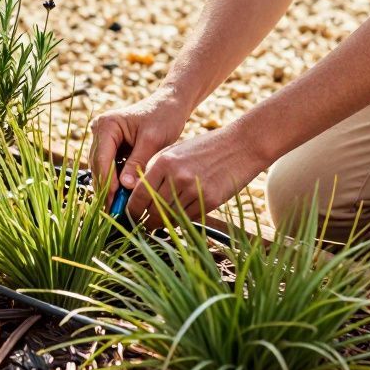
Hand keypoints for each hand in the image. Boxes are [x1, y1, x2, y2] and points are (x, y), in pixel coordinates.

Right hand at [88, 87, 190, 206]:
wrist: (170, 105)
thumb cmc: (164, 118)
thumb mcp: (152, 141)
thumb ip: (137, 163)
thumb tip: (126, 187)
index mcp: (106, 125)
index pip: (102, 159)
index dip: (108, 183)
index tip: (115, 203)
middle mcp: (99, 130)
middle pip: (98, 166)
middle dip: (107, 189)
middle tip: (115, 212)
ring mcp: (103, 138)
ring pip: (102, 169)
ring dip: (110, 187)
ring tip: (119, 208)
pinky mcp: (111, 146)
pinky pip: (110, 167)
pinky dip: (116, 181)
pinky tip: (124, 197)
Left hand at [124, 121, 269, 226]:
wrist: (240, 145)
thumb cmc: (204, 148)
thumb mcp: (175, 152)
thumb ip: (156, 171)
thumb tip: (138, 195)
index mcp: (164, 162)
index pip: (138, 195)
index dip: (131, 210)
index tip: (129, 216)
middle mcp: (176, 176)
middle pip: (152, 210)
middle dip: (145, 221)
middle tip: (143, 225)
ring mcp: (194, 189)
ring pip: (170, 217)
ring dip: (163, 223)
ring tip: (159, 223)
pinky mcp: (209, 200)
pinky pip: (188, 218)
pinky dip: (181, 221)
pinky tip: (178, 217)